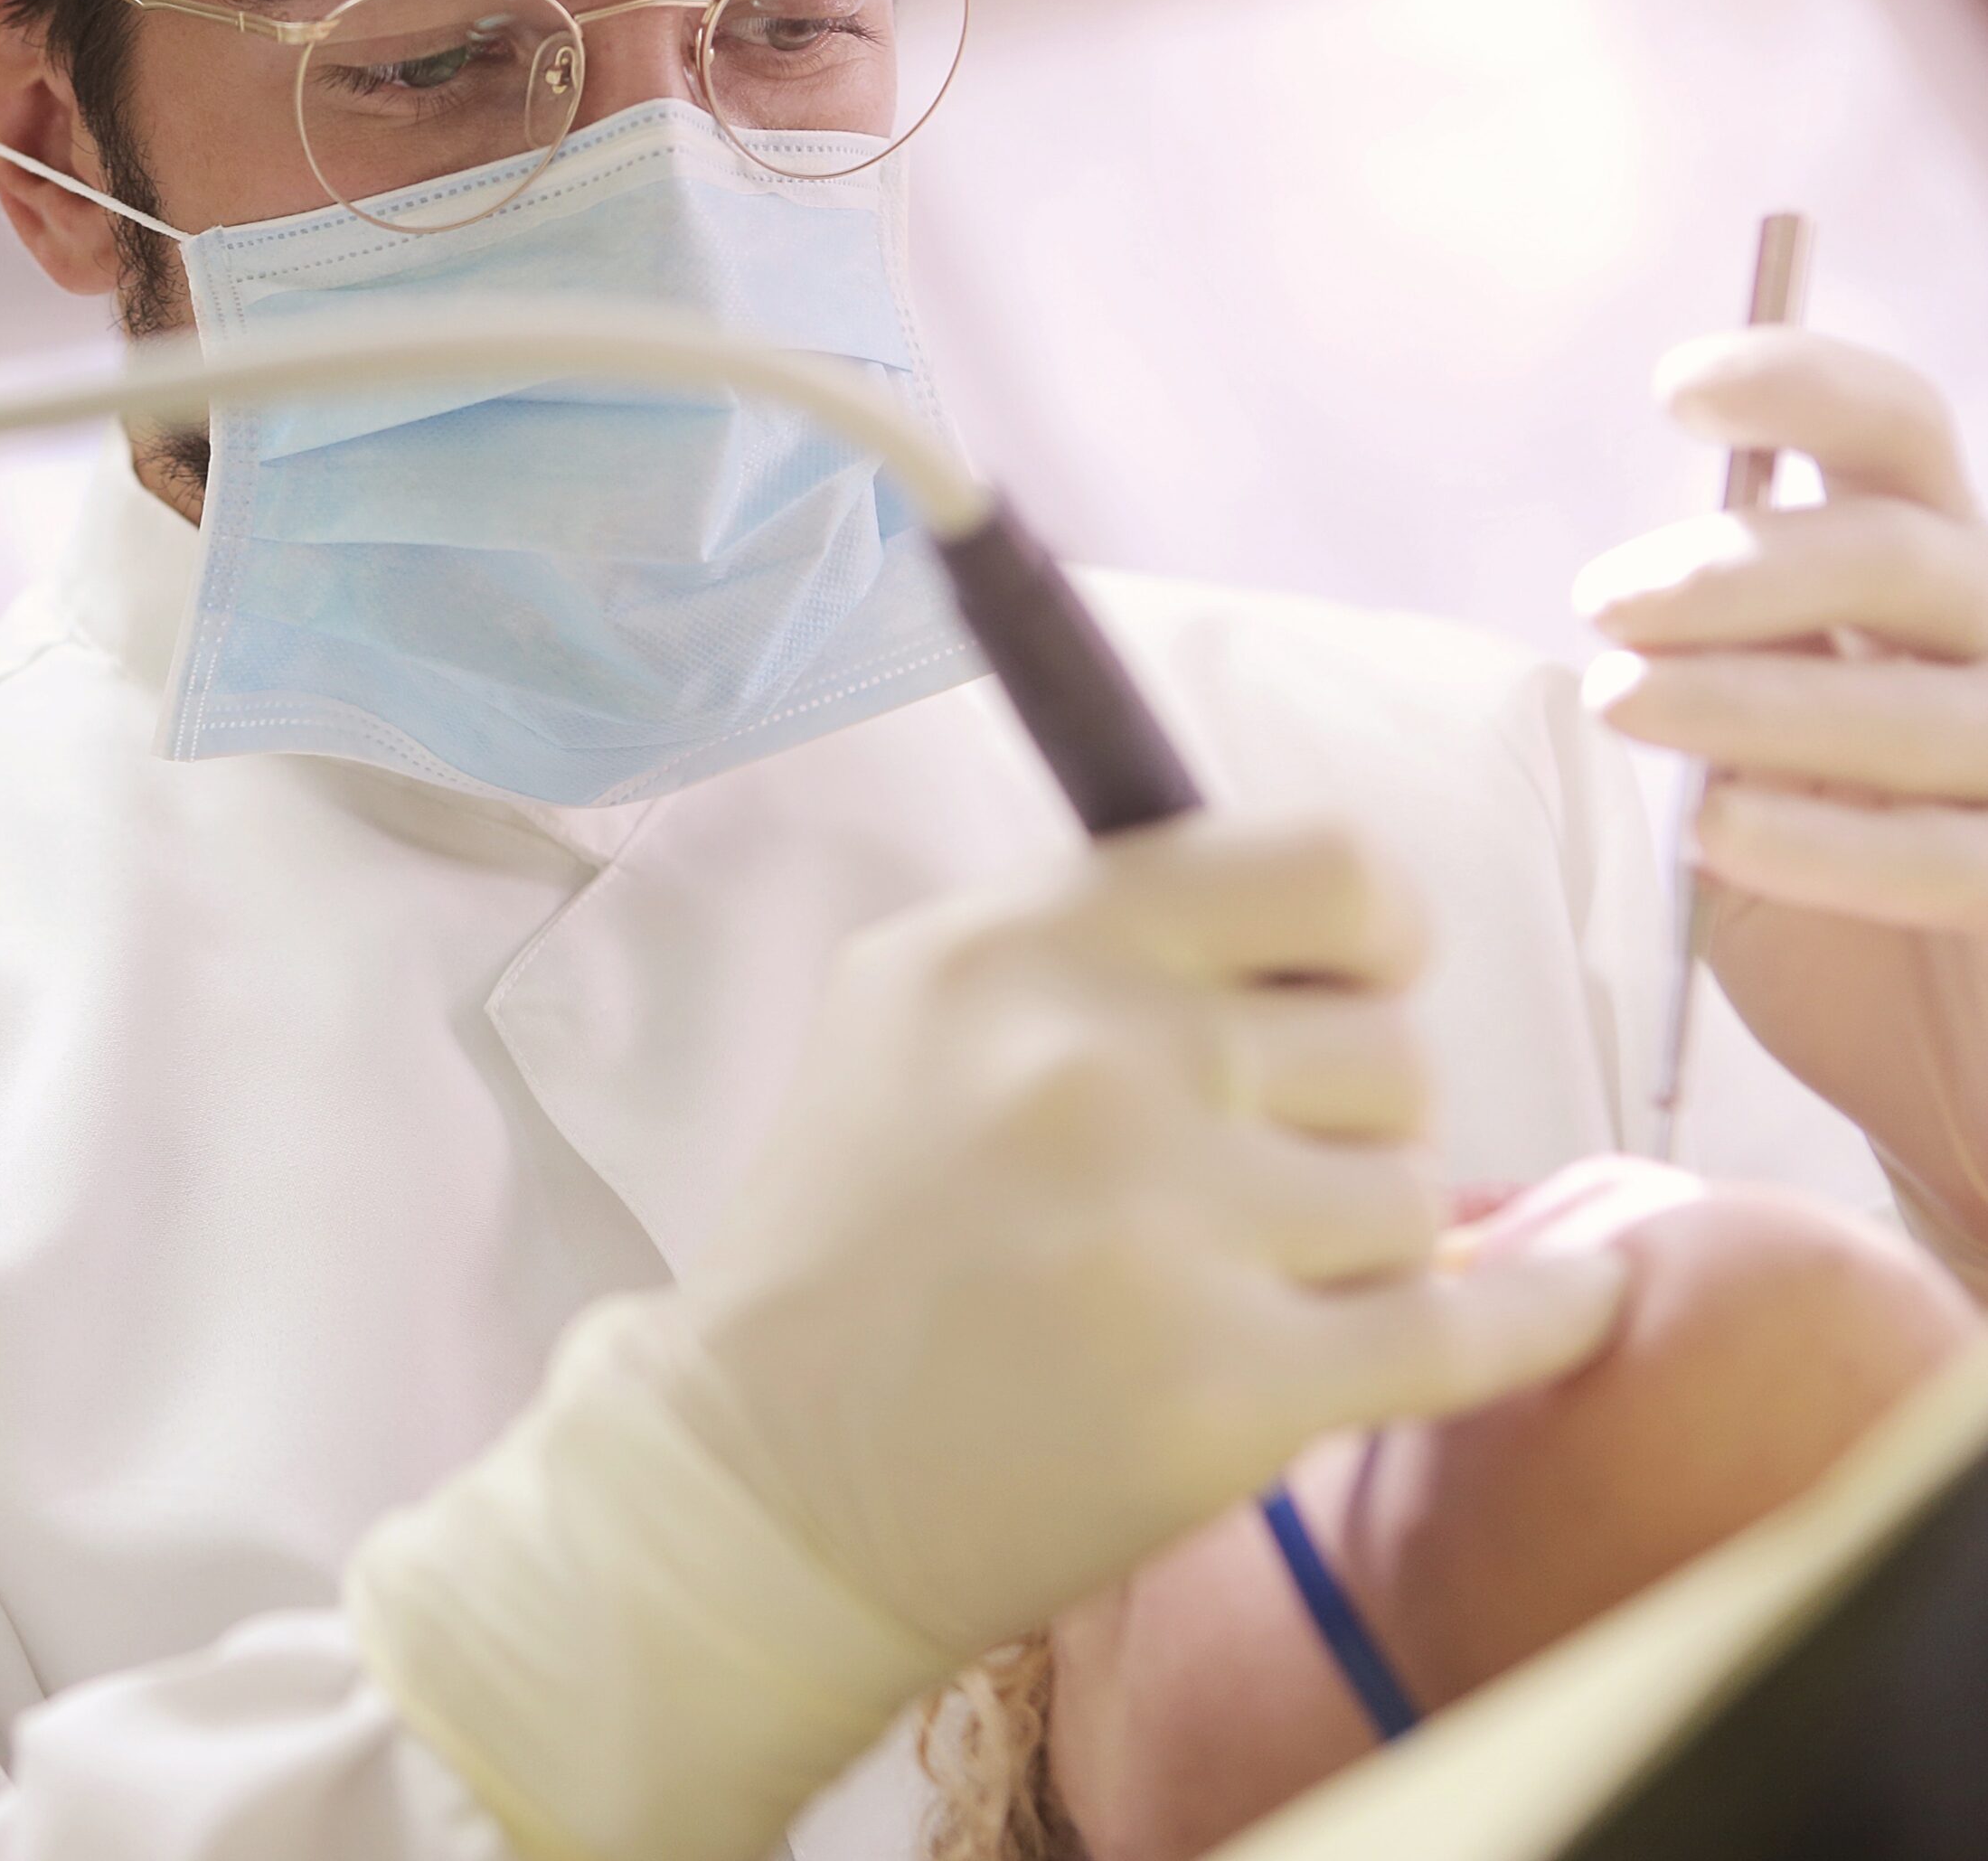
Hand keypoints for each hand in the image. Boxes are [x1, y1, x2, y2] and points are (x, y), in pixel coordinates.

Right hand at [672, 812, 1626, 1654]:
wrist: (762, 1477)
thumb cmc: (850, 1224)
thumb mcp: (921, 1000)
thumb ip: (1105, 931)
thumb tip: (1320, 926)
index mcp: (1032, 945)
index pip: (1325, 868)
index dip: (1377, 929)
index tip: (1365, 979)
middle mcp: (1103, 1060)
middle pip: (1389, 1047)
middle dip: (1348, 1115)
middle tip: (1248, 1178)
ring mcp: (1169, 1228)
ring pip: (1416, 1191)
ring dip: (1356, 1240)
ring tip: (1230, 1279)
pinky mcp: (1229, 1392)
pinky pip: (1465, 1328)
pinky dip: (1545, 1314)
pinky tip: (1583, 1297)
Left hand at [1576, 330, 1987, 1276]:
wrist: (1936, 1083)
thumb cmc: (1832, 904)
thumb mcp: (1755, 767)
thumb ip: (1722, 674)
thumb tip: (1641, 598)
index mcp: (1931, 588)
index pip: (1895, 440)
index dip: (1802, 389)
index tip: (1680, 387)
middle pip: (1895, 553)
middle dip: (1735, 566)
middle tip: (1604, 604)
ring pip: (1916, 701)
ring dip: (1751, 694)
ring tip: (1622, 703)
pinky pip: (1951, 857)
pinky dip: (1829, 842)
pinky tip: (1719, 831)